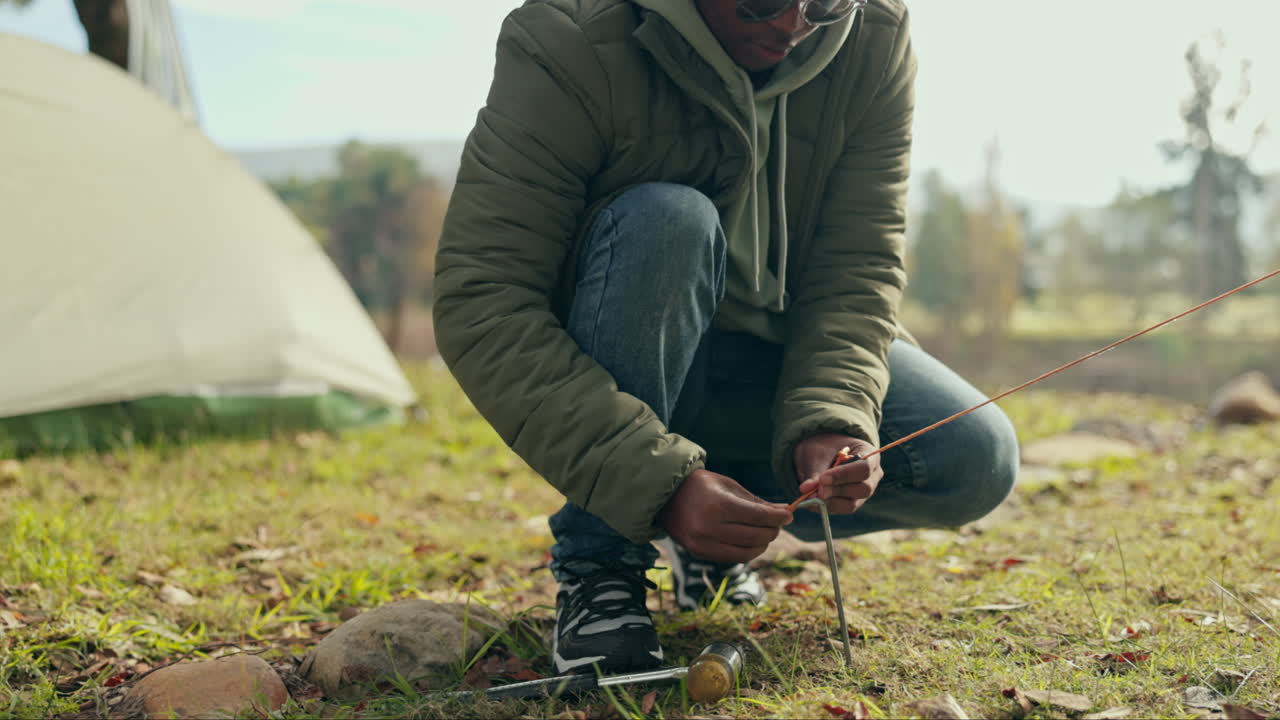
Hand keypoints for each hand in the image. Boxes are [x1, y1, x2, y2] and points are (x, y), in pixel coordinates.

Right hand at [657, 469, 793, 563]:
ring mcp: (703, 543)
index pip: (760, 517)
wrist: (664, 496)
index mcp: (719, 505)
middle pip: (756, 537)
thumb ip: (756, 502)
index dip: (779, 518)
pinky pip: (732, 557)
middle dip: (773, 530)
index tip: (789, 514)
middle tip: (779, 523)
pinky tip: (750, 540)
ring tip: (766, 532)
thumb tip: (784, 512)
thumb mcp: (728, 486)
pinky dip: (746, 551)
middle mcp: (710, 527)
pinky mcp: (699, 553)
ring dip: (763, 544)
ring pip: (747, 552)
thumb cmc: (701, 486)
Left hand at [793, 434, 882, 514]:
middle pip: (863, 489)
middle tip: (818, 490)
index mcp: (870, 456)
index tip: (823, 478)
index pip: (864, 468)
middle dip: (838, 490)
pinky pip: (840, 510)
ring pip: (852, 504)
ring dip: (830, 502)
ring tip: (811, 497)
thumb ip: (816, 470)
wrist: (822, 451)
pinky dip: (824, 507)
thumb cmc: (824, 446)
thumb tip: (806, 489)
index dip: (844, 475)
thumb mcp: (819, 452)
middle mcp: (872, 477)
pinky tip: (811, 503)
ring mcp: (862, 493)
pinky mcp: (850, 503)